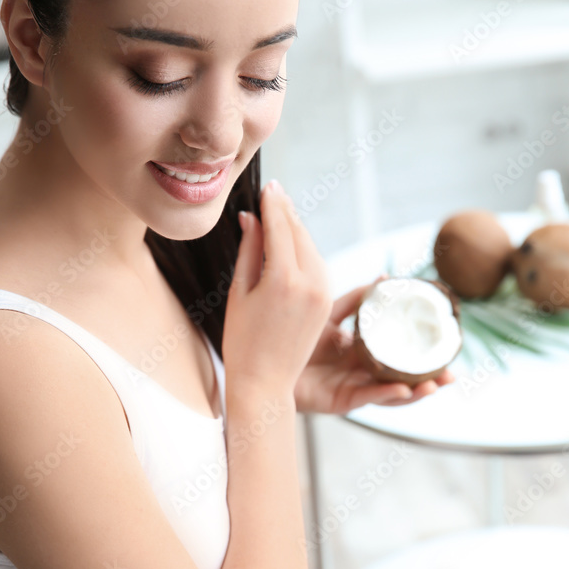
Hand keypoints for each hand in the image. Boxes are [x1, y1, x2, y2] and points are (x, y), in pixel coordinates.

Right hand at [222, 182, 332, 397]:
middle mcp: (310, 283)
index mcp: (283, 279)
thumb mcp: (240, 291)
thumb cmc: (242, 341)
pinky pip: (317, 265)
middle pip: (298, 233)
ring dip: (296, 228)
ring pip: (311, 247)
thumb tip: (251, 217)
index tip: (267, 186)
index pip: (279, 227)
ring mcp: (323, 293)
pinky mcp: (328, 302)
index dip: (272, 204)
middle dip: (286, 211)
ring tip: (282, 210)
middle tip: (274, 191)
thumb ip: (250, 250)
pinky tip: (294, 240)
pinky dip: (305, 249)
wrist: (265, 382)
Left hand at [293, 276, 455, 415]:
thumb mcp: (329, 312)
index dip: (423, 353)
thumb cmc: (290, 335)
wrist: (259, 358)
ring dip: (415, 391)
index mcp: (362, 352)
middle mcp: (361, 372)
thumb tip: (385, 277)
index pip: (398, 353)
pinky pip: (366, 398)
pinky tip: (403, 388)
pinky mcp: (339, 401)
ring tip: (436, 385)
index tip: (449, 348)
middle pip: (402, 378)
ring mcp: (352, 388)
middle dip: (430, 379)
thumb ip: (356, 298)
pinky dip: (385, 394)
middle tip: (453, 375)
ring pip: (390, 393)